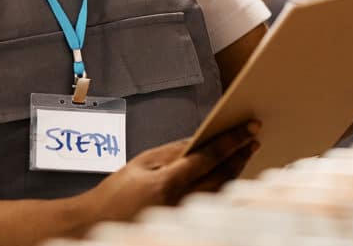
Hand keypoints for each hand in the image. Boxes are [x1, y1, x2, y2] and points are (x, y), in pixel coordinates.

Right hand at [80, 122, 259, 224]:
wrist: (98, 223)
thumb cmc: (116, 193)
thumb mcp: (141, 163)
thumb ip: (173, 151)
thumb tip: (199, 139)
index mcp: (168, 183)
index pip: (210, 156)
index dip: (233, 140)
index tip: (250, 128)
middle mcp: (180, 202)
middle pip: (223, 176)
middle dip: (241, 155)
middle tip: (253, 139)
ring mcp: (184, 215)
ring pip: (221, 190)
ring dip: (235, 170)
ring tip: (245, 154)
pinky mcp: (184, 223)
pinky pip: (211, 201)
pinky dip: (223, 186)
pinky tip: (228, 175)